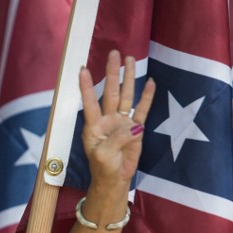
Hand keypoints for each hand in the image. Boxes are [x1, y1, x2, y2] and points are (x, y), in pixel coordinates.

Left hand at [80, 50, 155, 187]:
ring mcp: (122, 122)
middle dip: (112, 72)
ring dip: (128, 78)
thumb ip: (116, 139)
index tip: (82, 69)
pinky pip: (142, 110)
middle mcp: (107, 120)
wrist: (114, 179)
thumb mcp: (103, 155)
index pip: (89, 102)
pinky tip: (150, 82)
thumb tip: (134, 126)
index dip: (86, 86)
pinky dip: (146, 97)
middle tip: (113, 53)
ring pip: (126, 95)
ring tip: (130, 59)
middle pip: (110, 91)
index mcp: (93, 126)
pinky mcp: (136, 129)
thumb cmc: (103, 168)